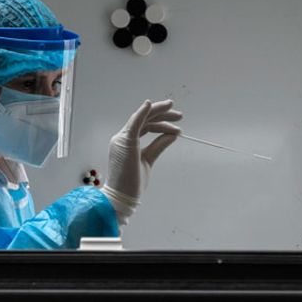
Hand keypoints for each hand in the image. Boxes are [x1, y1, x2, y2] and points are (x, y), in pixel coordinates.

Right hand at [102, 99, 182, 223]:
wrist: (123, 196)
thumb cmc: (132, 182)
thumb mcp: (149, 160)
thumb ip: (158, 146)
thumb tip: (172, 134)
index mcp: (126, 142)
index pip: (145, 126)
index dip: (161, 122)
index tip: (176, 125)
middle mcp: (122, 138)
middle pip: (144, 119)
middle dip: (163, 114)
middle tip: (179, 115)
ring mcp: (122, 139)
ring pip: (142, 118)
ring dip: (160, 113)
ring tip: (177, 115)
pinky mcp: (125, 142)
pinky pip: (134, 123)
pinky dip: (142, 112)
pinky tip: (151, 105)